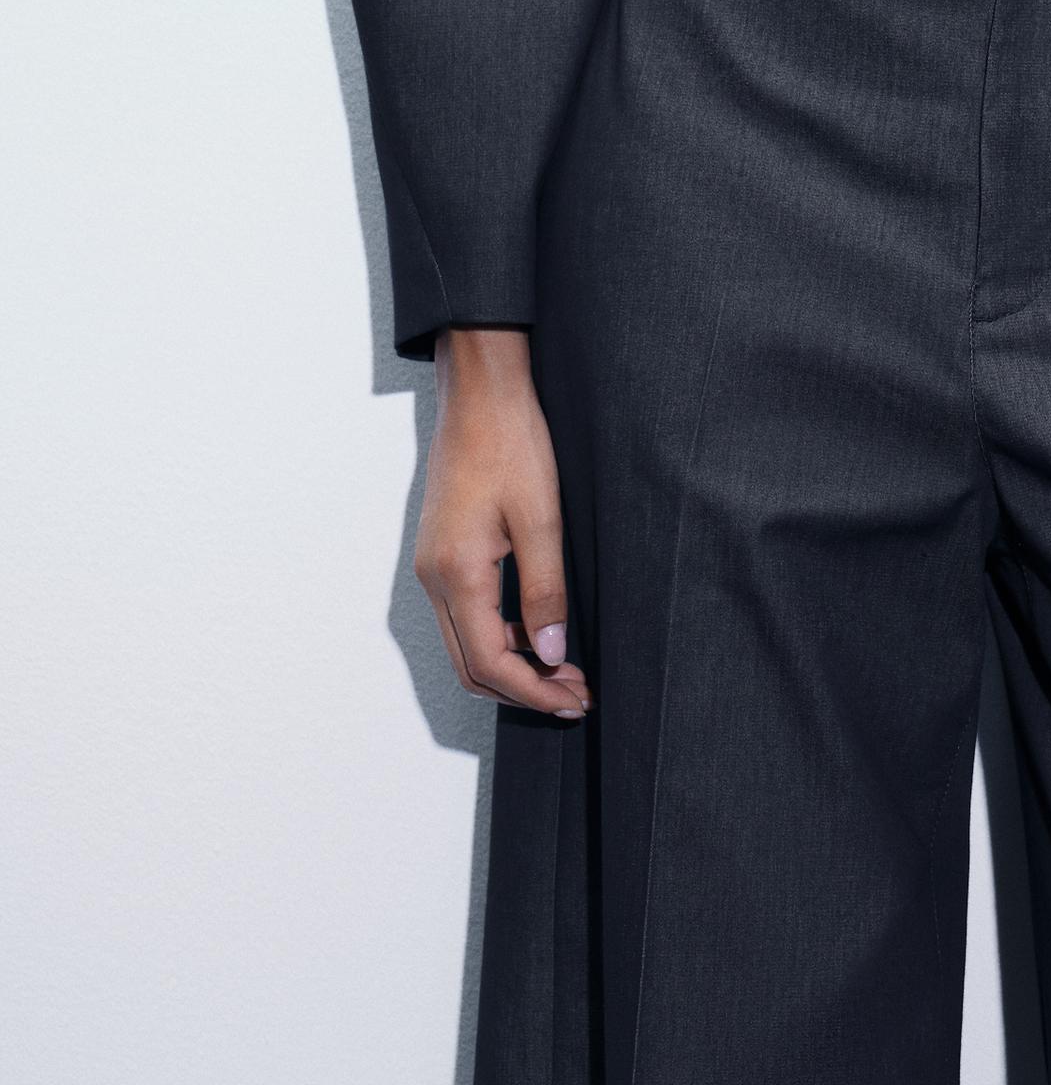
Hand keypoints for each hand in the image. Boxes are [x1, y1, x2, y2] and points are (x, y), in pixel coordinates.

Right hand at [414, 328, 590, 717]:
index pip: (490, 663)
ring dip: (512, 664)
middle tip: (575, 695)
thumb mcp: (541, 517)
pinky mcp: (440, 552)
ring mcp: (432, 565)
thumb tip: (551, 655)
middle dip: (523, 689)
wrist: (478, 393)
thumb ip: (545, 589)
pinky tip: (536, 629)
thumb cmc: (510, 443)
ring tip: (564, 668)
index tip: (574, 701)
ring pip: (465, 643)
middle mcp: (433, 578)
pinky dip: (498, 635)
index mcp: (456, 574)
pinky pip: (463, 614)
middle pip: (471, 665)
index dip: (533, 692)